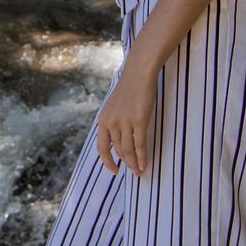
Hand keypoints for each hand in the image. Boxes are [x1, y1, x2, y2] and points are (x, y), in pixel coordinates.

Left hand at [96, 56, 157, 178]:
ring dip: (134, 163)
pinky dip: (142, 157)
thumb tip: (118, 140)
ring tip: (140, 171)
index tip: (114, 171)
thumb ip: (114, 122)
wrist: (138, 73)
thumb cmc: (129, 89)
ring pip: (128, 150)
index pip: (102, 148)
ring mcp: (124, 122)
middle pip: (118, 150)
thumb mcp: (115, 107)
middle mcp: (111, 122)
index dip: (107, 162)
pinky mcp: (138, 121)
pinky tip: (144, 164)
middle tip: (134, 172)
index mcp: (103, 120)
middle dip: (126, 163)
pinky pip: (139, 144)